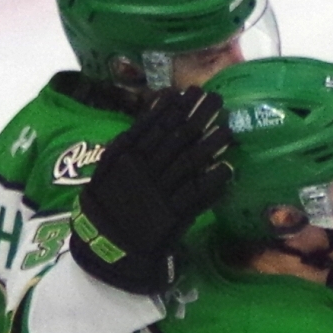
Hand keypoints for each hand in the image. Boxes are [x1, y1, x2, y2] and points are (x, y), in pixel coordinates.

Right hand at [69, 88, 228, 293]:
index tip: (192, 92)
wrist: (105, 239)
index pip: (157, 124)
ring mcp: (161, 190)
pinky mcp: (174, 214)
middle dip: (199, 117)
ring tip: (227, 129)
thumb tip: (155, 110)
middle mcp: (146, 168)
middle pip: (178, 138)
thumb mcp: (111, 163)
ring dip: (211, 145)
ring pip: (190, 162)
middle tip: (217, 99)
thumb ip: (132, 138)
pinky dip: (212, 181)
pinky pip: (196, 195)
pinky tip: (228, 168)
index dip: (176, 108)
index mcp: (129, 154)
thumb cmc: (107, 198)